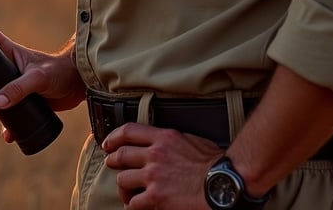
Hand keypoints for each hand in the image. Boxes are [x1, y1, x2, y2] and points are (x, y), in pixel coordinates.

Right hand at [0, 18, 85, 143]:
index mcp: (8, 52)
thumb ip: (18, 88)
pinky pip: (7, 113)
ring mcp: (12, 83)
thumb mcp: (37, 78)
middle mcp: (6, 66)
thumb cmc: (59, 71)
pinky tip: (6, 134)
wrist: (78, 86)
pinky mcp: (21, 100)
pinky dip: (6, 125)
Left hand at [103, 122, 221, 207]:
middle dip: (113, 160)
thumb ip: (170, 140)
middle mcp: (154, 154)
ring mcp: (154, 176)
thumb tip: (160, 142)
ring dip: (123, 187)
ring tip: (126, 192)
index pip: (129, 131)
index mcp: (163, 137)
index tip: (108, 142)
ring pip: (123, 179)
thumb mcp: (189, 140)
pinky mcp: (156, 198)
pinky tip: (133, 207)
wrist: (223, 184)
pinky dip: (131, 206)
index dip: (114, 136)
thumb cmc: (213, 163)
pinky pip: (134, 203)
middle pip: (122, 155)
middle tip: (111, 164)